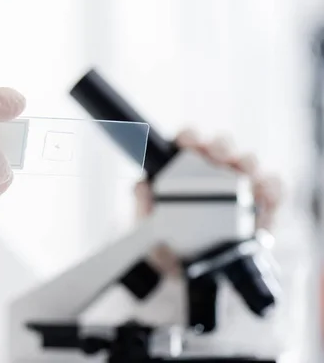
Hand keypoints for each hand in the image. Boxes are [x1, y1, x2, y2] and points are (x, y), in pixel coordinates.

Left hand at [136, 129, 282, 275]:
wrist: (183, 274)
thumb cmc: (163, 242)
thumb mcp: (146, 226)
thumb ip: (143, 205)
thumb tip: (141, 186)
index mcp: (183, 169)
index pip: (187, 142)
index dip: (189, 137)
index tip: (187, 142)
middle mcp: (212, 172)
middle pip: (221, 146)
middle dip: (220, 145)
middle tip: (216, 154)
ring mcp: (239, 187)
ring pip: (248, 163)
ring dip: (246, 162)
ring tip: (242, 171)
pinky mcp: (261, 207)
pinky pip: (271, 190)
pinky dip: (270, 187)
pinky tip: (262, 192)